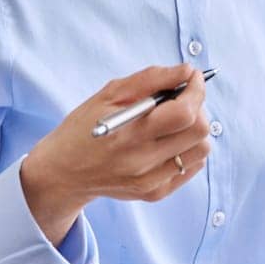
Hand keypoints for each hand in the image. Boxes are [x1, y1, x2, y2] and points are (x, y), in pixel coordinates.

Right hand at [21, 63, 212, 245]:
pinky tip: (169, 141)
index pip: (184, 112)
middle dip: (198, 107)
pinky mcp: (155, 192)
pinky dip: (188, 149)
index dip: (196, 90)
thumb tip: (188, 71)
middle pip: (199, 131)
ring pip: (201, 150)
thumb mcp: (109, 95)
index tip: (193, 78)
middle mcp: (142, 161)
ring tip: (174, 122)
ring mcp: (150, 181)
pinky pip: (191, 167)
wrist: (63, 172)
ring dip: (195, 129)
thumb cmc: (84, 127)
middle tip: (182, 99)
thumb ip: (150, 79)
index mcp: (128, 133)